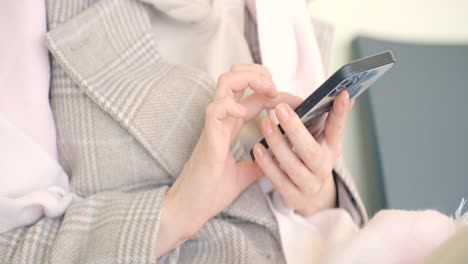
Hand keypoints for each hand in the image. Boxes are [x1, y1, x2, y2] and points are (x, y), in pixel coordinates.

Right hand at [156, 64, 301, 256]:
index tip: (295, 102)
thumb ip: (260, 162)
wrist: (191, 208)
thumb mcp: (244, 174)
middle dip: (259, 74)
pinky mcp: (208, 137)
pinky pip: (215, 109)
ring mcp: (213, 126)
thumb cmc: (211, 191)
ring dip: (249, 79)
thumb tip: (278, 158)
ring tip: (268, 92)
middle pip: (235, 77)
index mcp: (229, 126)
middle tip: (276, 89)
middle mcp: (222, 120)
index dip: (274, 93)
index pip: (252, 96)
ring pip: (225, 83)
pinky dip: (230, 105)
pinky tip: (245, 113)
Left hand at [253, 90, 352, 216]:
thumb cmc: (312, 157)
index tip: (342, 93)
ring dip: (277, 144)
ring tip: (265, 124)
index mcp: (332, 149)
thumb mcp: (323, 140)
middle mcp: (324, 168)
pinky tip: (257, 149)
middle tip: (280, 108)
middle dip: (295, 129)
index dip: (340, 112)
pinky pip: (278, 181)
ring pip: (292, 166)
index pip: (338, 128)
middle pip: (311, 151)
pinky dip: (267, 164)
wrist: (311, 195)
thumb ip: (329, 118)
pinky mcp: (293, 197)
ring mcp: (309, 185)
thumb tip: (343, 93)